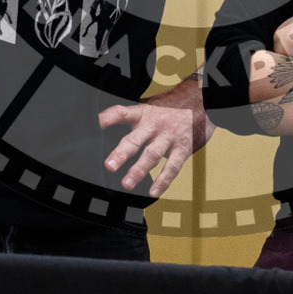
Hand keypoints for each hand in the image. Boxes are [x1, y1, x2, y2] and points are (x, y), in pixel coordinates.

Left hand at [98, 80, 215, 197]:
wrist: (202, 101)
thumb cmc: (169, 110)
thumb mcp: (148, 109)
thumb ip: (131, 122)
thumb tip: (103, 136)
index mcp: (142, 113)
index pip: (120, 113)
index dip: (105, 120)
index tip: (90, 128)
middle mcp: (154, 124)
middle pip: (135, 138)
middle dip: (121, 153)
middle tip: (108, 166)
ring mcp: (169, 136)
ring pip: (152, 154)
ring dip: (139, 169)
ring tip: (127, 183)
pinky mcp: (183, 147)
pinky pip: (173, 166)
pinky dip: (163, 180)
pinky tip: (153, 191)